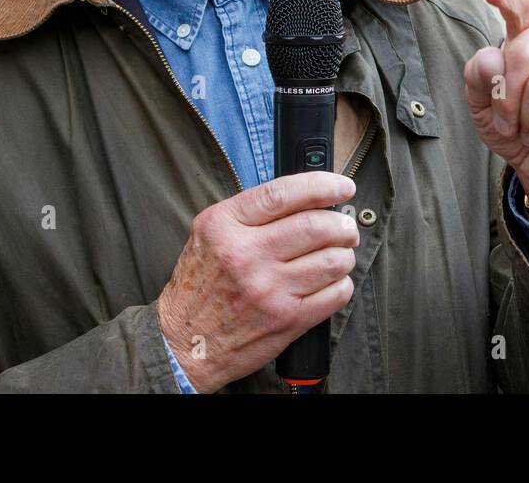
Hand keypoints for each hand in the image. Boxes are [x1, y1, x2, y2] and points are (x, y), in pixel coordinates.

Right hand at [157, 171, 359, 392]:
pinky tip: (330, 282)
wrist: (183, 343)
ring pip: (333, 260)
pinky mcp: (286, 319)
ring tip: (338, 256)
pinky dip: (342, 284)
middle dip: (341, 224)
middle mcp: (246, 254)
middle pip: (316, 226)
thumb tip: (307, 197)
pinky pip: (335, 293)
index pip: (283, 194)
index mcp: (224, 225)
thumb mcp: (210, 235)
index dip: (322, 186)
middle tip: (345, 228)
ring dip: (344, 255)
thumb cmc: (200, 285)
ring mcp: (268, 289)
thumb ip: (251, 213)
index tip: (342, 186)